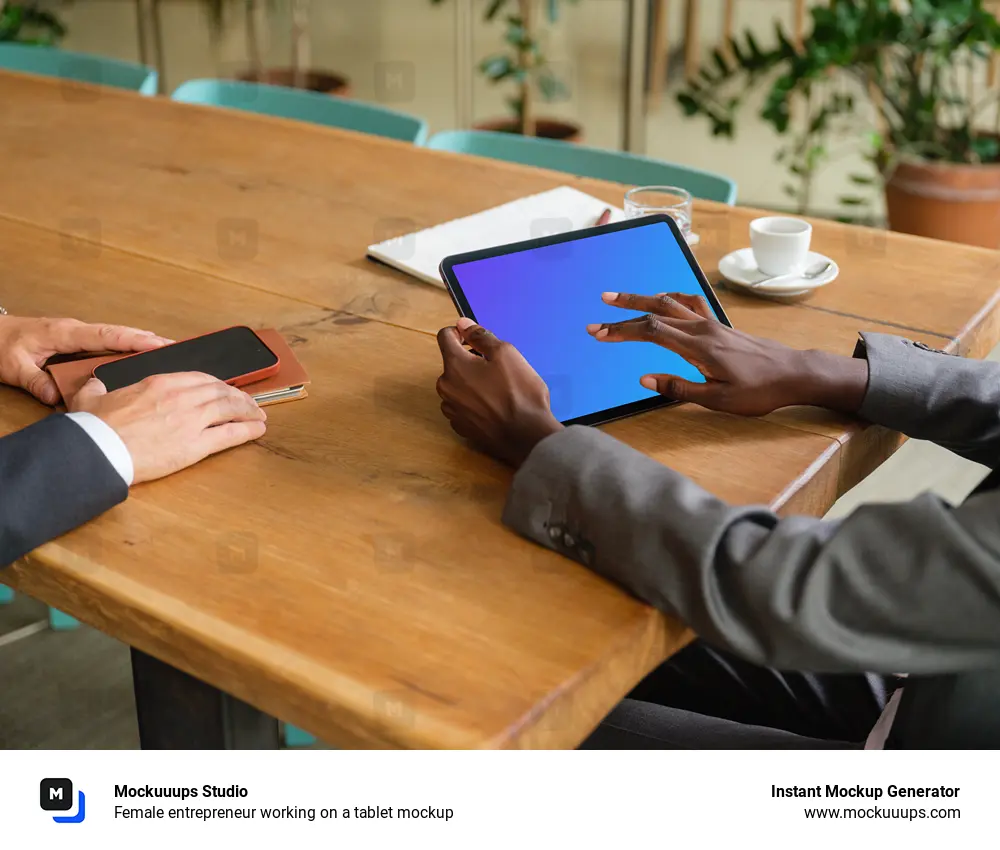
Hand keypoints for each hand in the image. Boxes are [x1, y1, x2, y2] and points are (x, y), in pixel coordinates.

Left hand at [0, 316, 171, 404]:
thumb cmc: (0, 344)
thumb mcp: (13, 367)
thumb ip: (36, 382)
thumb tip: (56, 398)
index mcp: (65, 333)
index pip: (106, 335)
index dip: (134, 340)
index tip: (158, 343)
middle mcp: (76, 331)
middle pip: (119, 334)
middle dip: (147, 340)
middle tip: (175, 348)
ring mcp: (77, 335)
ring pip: (115, 338)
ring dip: (139, 342)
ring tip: (166, 351)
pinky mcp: (76, 341)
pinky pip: (107, 343)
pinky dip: (126, 347)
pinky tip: (139, 355)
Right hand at [71, 372, 266, 483]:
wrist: (98, 450)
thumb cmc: (94, 427)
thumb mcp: (91, 398)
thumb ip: (97, 389)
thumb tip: (95, 385)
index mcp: (159, 383)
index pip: (199, 378)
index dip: (216, 383)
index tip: (223, 388)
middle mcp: (180, 397)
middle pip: (220, 391)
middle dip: (238, 395)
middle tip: (248, 401)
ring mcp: (191, 420)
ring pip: (230, 408)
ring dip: (248, 410)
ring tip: (258, 414)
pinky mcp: (196, 445)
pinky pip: (231, 434)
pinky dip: (248, 430)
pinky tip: (258, 429)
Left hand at [436, 317, 563, 467]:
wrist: (526, 436)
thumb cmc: (519, 394)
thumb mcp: (506, 354)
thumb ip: (481, 336)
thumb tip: (463, 324)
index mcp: (454, 366)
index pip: (444, 336)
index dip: (460, 332)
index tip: (474, 338)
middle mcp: (447, 388)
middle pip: (453, 363)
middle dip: (471, 361)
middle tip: (497, 369)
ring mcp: (452, 410)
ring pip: (458, 386)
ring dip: (472, 383)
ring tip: (498, 390)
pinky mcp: (461, 427)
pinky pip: (464, 406)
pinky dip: (475, 403)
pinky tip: (494, 407)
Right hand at [587, 292, 868, 415]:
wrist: (794, 373)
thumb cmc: (758, 391)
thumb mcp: (717, 400)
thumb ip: (679, 388)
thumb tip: (645, 378)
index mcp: (697, 347)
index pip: (651, 330)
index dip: (622, 330)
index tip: (598, 333)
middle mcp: (702, 328)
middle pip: (656, 310)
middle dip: (623, 312)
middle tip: (597, 315)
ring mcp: (712, 323)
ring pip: (670, 302)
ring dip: (642, 299)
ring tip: (618, 298)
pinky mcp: (719, 325)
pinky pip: (689, 303)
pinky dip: (669, 298)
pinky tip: (662, 299)